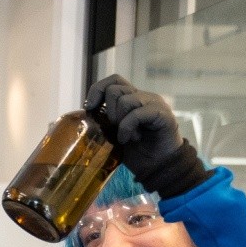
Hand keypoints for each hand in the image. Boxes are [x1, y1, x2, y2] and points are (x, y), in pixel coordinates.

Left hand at [83, 74, 209, 197]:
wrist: (159, 166)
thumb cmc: (136, 152)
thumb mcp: (113, 134)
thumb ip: (104, 120)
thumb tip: (84, 115)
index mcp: (131, 98)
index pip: (113, 80)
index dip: (98, 90)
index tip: (90, 108)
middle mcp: (143, 96)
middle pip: (115, 88)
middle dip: (108, 111)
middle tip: (114, 129)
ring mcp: (153, 103)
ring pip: (125, 99)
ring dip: (119, 121)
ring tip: (125, 136)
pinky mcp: (162, 113)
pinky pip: (137, 113)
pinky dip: (127, 128)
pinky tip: (129, 139)